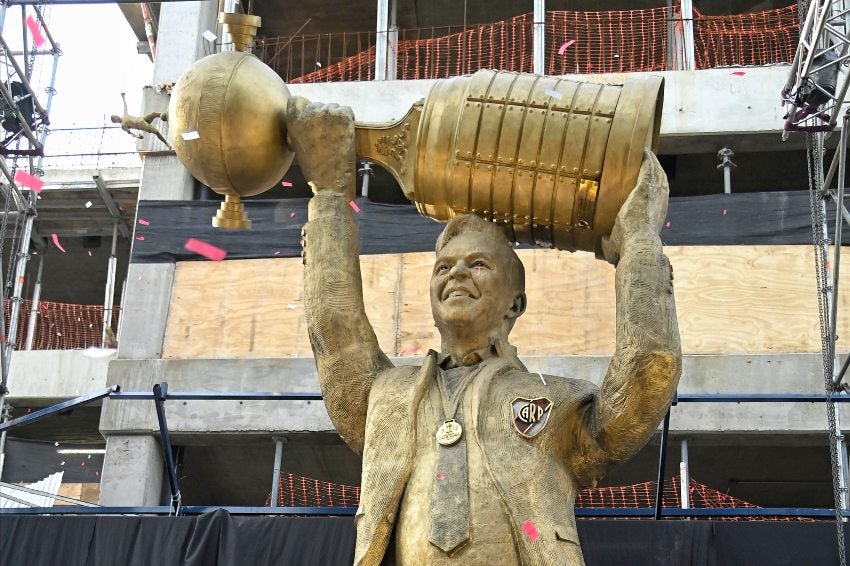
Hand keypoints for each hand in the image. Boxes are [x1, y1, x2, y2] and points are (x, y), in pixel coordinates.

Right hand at [285, 96, 355, 198]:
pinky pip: (347, 110)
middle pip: (318, 105)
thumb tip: (305, 117)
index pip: (297, 100)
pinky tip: (345, 133)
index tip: (312, 121)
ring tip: (336, 137)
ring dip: (335, 119)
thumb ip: (298, 128)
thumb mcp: (297, 145)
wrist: (330, 181)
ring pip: (333, 107)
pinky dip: (348, 119)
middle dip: (322, 117)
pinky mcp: (342, 116)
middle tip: (327, 135)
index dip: (305, 109)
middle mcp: (308, 112)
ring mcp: (326, 113)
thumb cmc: (313, 168)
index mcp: (293, 119)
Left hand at [602, 150, 668, 264]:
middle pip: (660, 183)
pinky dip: (647, 159)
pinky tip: (643, 150)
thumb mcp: (617, 245)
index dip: (653, 192)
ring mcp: (655, 195)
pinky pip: (648, 168)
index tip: (648, 185)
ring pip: (657, 174)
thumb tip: (600, 242)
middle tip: (649, 163)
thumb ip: (610, 241)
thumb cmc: (627, 250)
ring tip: (646, 154)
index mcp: (654, 217)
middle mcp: (659, 204)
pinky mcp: (646, 188)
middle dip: (656, 172)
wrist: (638, 246)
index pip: (656, 200)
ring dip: (653, 163)